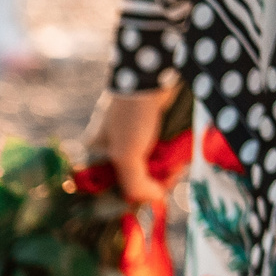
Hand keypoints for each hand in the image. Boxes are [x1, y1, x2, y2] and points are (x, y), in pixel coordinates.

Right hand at [83, 87, 178, 207]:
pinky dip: (173, 157)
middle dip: (152, 182)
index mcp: (95, 154)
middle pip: (134, 178)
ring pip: (151, 166)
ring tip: (176, 166)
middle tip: (166, 180)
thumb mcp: (127, 155)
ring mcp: (135, 139)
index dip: (128, 196)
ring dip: (166, 170)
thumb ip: (136, 184)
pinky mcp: (155, 130)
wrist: (152, 76)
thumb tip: (156, 199)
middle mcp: (113, 148)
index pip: (109, 187)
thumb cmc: (131, 115)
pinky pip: (163, 152)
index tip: (146, 197)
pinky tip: (180, 157)